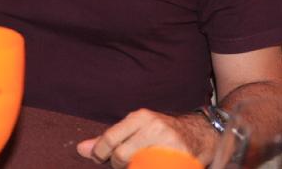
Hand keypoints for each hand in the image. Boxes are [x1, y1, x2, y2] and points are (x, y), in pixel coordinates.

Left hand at [76, 109, 216, 167]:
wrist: (201, 133)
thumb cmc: (159, 132)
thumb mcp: (134, 129)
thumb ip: (108, 139)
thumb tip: (80, 149)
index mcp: (140, 117)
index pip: (111, 137)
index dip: (100, 152)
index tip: (98, 158)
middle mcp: (154, 127)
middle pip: (123, 155)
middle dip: (117, 164)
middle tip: (122, 164)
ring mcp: (169, 144)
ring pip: (137, 165)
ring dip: (132, 168)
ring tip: (138, 164)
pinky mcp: (182, 159)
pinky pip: (154, 168)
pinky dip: (147, 167)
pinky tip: (150, 165)